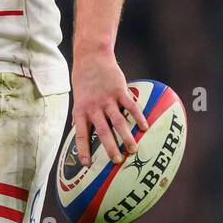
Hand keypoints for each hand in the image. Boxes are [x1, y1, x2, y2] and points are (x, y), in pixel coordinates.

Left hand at [70, 49, 147, 167]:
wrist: (91, 57)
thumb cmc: (84, 81)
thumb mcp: (78, 99)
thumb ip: (81, 115)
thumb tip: (78, 131)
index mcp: (81, 111)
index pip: (81, 135)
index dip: (83, 150)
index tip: (87, 164)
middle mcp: (94, 107)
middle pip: (103, 131)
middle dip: (110, 148)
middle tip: (117, 161)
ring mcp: (107, 99)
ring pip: (118, 122)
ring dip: (126, 137)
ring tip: (133, 150)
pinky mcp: (119, 90)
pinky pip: (130, 106)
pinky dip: (138, 117)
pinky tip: (145, 127)